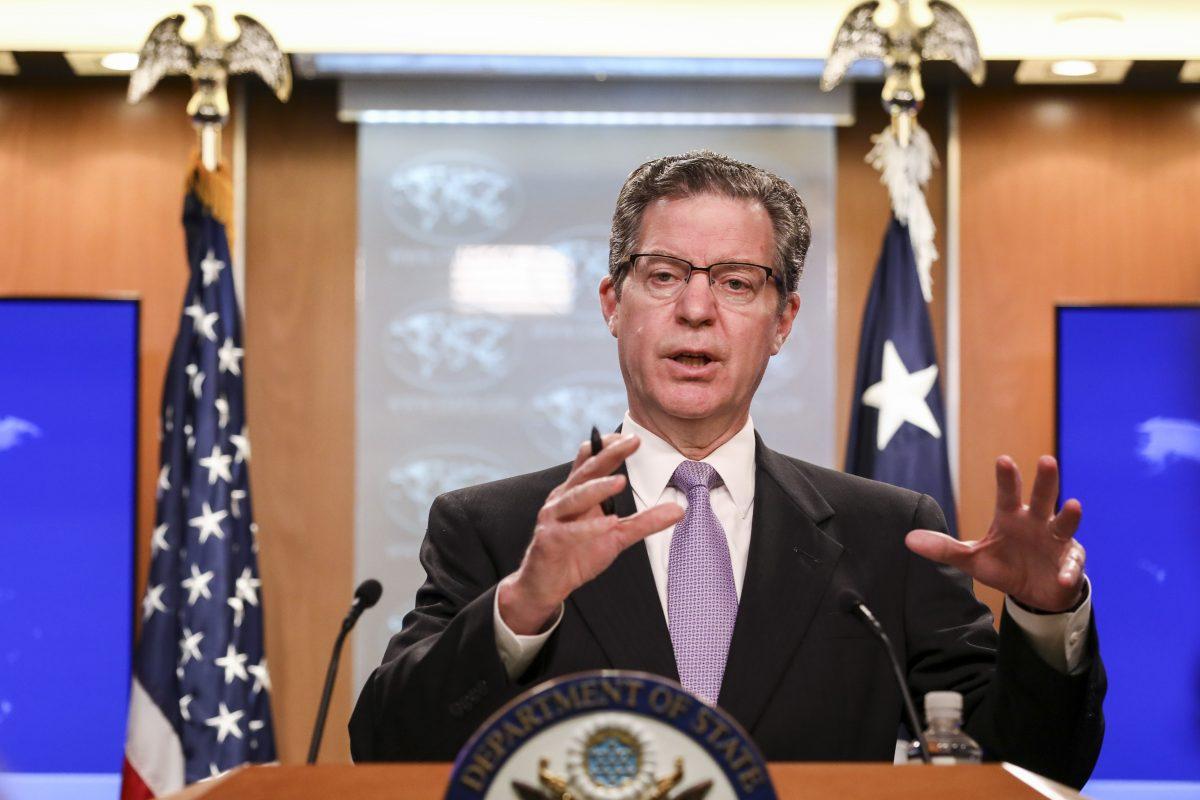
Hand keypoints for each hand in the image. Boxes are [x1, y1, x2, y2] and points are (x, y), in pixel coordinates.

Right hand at [497, 433, 683, 634]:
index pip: (590, 460)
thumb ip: (645, 521)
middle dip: (608, 455)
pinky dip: (588, 527)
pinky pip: (569, 531)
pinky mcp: (549, 541)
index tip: (631, 437)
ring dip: (597, 488)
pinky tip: (608, 523)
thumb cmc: (578, 553)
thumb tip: (679, 510)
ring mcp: (553, 519)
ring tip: (620, 481)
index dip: (607, 446)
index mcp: (576, 492)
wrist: (546, 584)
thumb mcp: (616, 535)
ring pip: (574, 497)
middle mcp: (562, 499)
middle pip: (585, 471)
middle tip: (632, 442)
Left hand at [906, 455, 1085, 612]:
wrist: (1034, 593)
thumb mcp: (971, 559)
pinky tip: (1065, 577)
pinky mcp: (1070, 562)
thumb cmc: (1004, 566)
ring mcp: (1056, 540)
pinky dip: (1069, 571)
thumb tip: (908, 539)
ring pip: (1064, 523)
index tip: (1003, 460)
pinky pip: (1071, 565)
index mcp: (1011, 517)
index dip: (1006, 478)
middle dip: (1045, 480)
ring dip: (1069, 515)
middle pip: (1042, 497)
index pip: (1007, 494)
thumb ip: (944, 549)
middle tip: (1046, 460)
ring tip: (1073, 504)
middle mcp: (1036, 522)